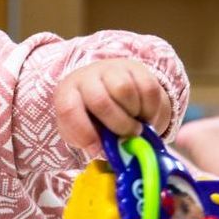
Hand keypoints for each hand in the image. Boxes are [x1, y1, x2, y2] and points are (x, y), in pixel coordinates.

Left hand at [53, 58, 170, 156]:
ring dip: (135, 114)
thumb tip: (108, 150)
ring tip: (135, 123)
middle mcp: (86, 77)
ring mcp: (111, 69)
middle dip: (118, 125)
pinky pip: (148, 89)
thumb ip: (91, 141)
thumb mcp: (86, 131)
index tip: (98, 148)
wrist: (112, 90)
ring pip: (125, 91)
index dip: (83, 132)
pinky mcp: (136, 68)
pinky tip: (145, 115)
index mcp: (67, 94)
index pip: (68, 110)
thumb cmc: (95, 118)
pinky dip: (150, 109)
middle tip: (128, 136)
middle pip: (101, 102)